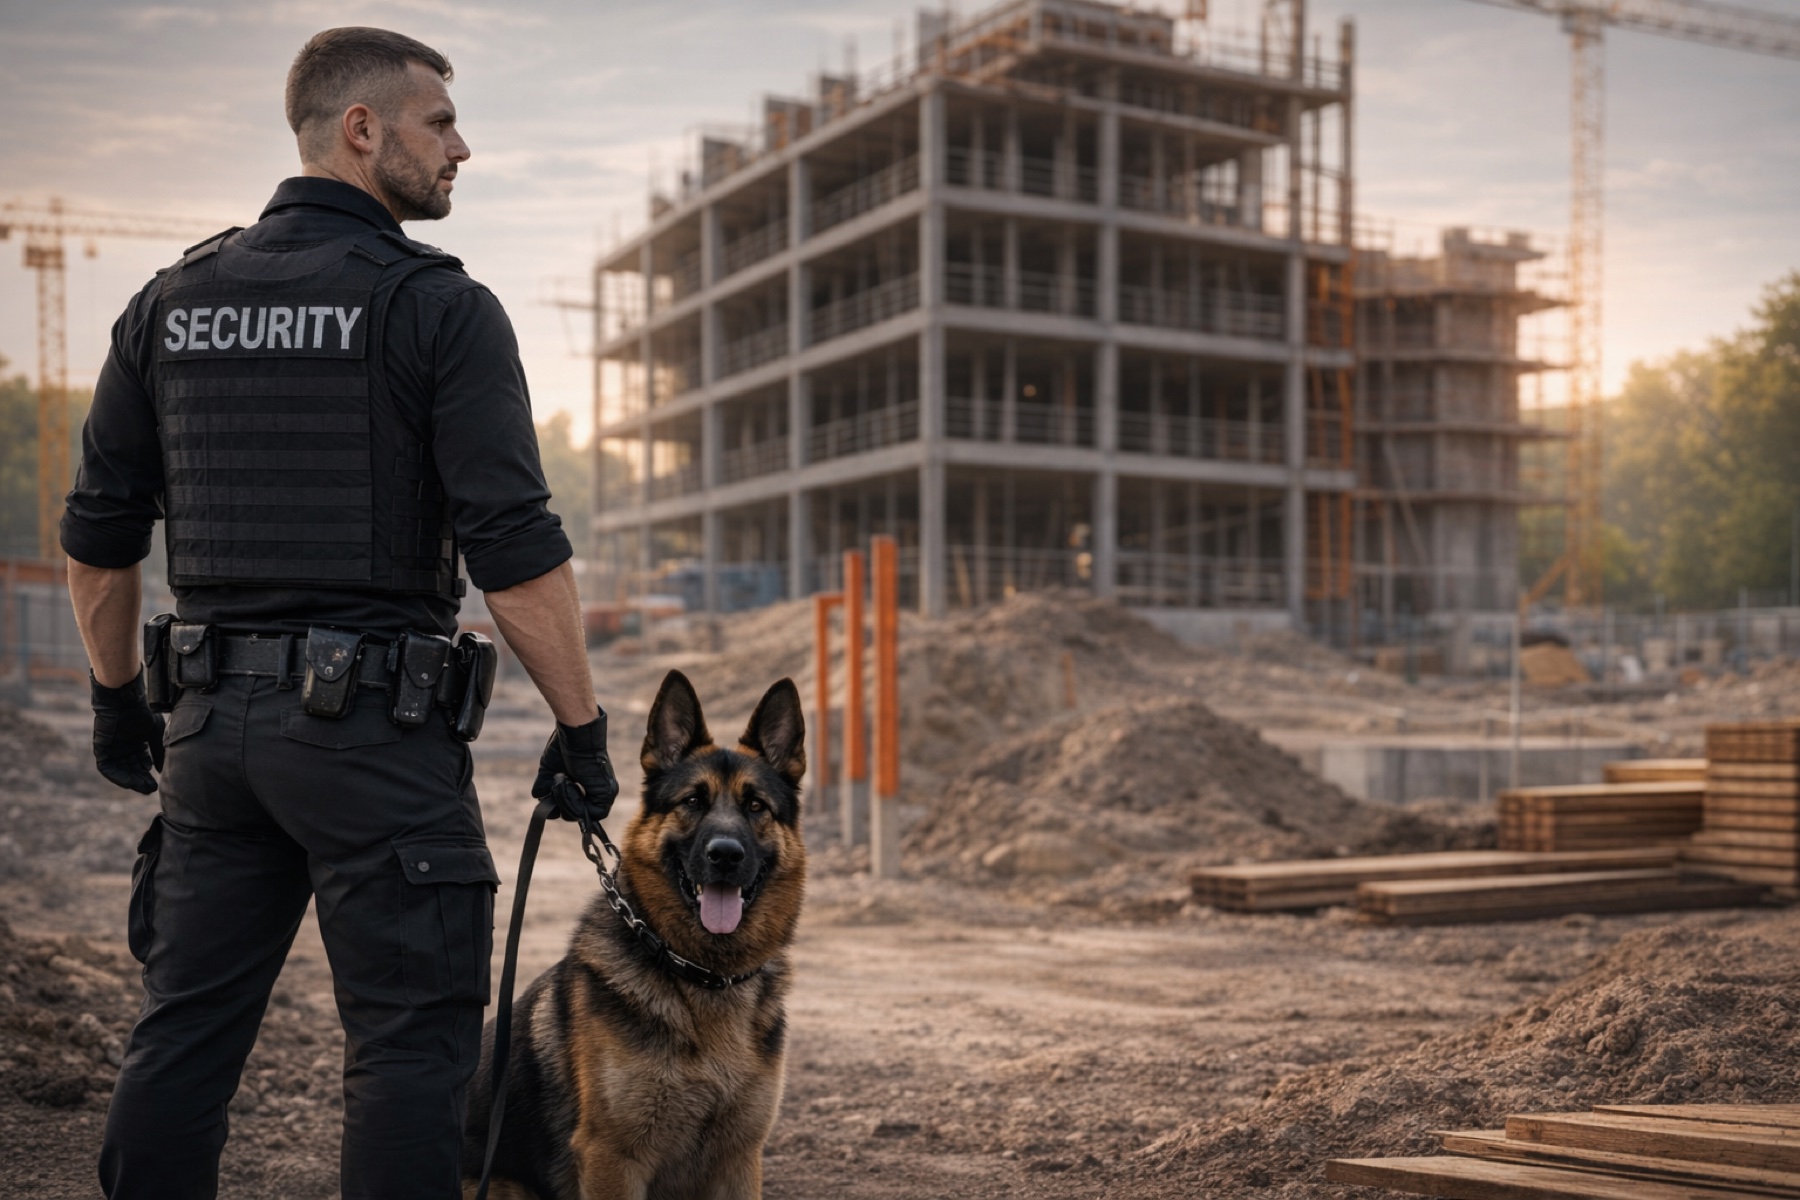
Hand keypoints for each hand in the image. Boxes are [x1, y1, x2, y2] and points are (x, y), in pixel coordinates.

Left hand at [91, 670, 165, 794]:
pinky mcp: (101, 748)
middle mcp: (123, 748)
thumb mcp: (155, 734)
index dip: (148, 774)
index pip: (141, 764)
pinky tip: (129, 782)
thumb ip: (158, 752)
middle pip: (131, 769)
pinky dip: (117, 776)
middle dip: (140, 780)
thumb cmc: (141, 713)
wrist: (125, 701)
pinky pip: (107, 767)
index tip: (157, 785)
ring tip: (142, 787)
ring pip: (120, 770)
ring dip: (130, 780)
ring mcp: (112, 748)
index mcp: (136, 743)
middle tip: (150, 789)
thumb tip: (161, 770)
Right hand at [533, 708, 618, 823]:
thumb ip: (547, 789)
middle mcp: (599, 792)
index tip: (554, 789)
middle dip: (559, 802)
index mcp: (589, 787)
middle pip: (574, 815)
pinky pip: (586, 813)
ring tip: (562, 779)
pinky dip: (571, 802)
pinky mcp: (606, 794)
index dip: (561, 804)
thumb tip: (541, 803)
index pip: (575, 808)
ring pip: (578, 816)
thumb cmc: (564, 747)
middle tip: (557, 781)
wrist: (576, 732)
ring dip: (564, 801)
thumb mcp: (551, 772)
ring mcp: (604, 794)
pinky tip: (568, 782)